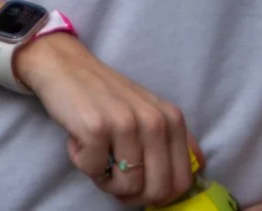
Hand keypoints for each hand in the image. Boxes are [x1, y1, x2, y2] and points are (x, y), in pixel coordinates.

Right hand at [17, 31, 198, 203]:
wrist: (64, 64)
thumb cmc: (105, 94)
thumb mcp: (149, 111)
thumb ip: (173, 139)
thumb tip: (197, 171)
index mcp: (173, 120)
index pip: (181, 182)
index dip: (158, 196)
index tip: (138, 189)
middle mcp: (155, 122)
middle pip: (156, 190)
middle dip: (131, 194)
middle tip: (111, 178)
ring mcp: (126, 124)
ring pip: (126, 186)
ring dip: (104, 180)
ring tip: (94, 155)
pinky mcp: (96, 128)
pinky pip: (94, 170)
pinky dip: (82, 162)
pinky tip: (78, 139)